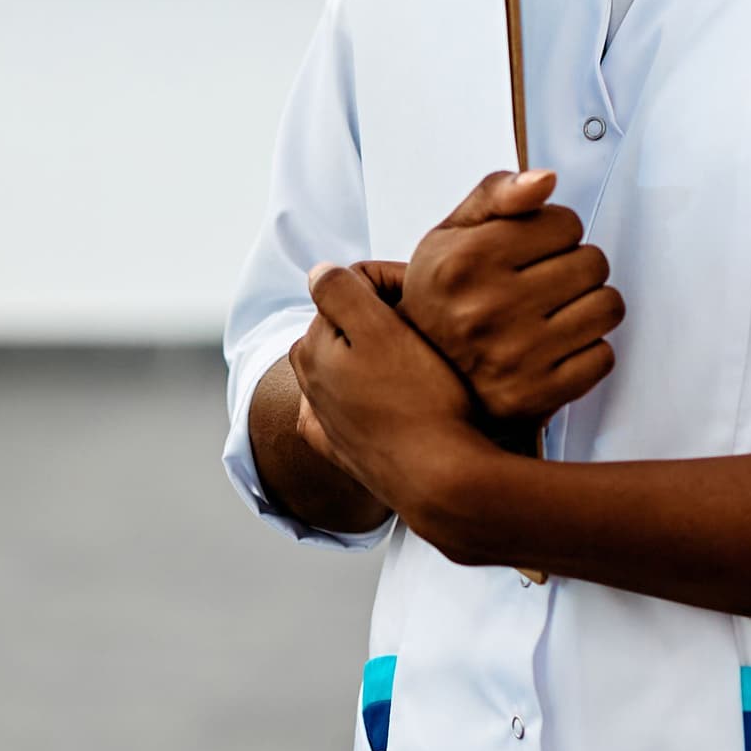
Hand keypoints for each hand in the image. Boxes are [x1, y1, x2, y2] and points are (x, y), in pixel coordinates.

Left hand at [293, 262, 491, 521]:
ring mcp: (325, 419)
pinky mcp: (343, 450)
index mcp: (314, 346)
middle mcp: (310, 382)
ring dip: (373, 354)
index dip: (396, 281)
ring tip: (419, 361)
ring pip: (343, 366)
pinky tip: (378, 402)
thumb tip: (318, 270)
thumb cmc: (420, 399)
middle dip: (382, 315)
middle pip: (345, 325)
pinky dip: (355, 398)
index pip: (351, 284)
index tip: (430, 298)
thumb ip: (342, 291)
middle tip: (431, 328)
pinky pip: (342, 411)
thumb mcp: (382, 330)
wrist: (441, 480)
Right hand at [400, 169, 622, 428]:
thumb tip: (545, 179)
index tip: (530, 251)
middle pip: (593, 263)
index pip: (567, 223)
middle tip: (542, 283)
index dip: (554, 233)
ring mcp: (513, 357)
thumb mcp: (452, 233)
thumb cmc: (443, 296)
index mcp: (464, 262)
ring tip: (553, 312)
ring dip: (588, 306)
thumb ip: (498, 194)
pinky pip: (603, 357)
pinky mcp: (535, 395)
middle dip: (574, 267)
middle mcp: (486, 310)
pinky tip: (554, 347)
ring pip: (607, 307)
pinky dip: (587, 351)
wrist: (418, 374)